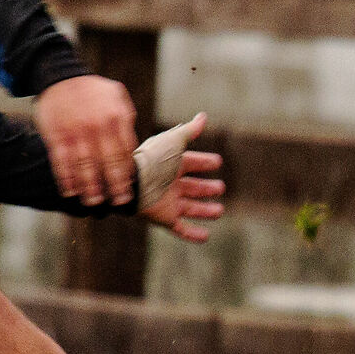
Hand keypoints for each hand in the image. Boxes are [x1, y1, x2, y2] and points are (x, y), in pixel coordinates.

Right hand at [35, 73, 136, 206]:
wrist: (60, 75)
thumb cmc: (92, 90)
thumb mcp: (117, 96)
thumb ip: (126, 119)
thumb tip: (132, 146)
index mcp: (116, 117)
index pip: (125, 152)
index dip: (127, 173)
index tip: (130, 188)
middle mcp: (97, 127)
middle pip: (108, 163)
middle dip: (114, 186)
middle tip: (118, 202)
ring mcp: (75, 132)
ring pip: (84, 166)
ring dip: (89, 187)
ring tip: (94, 202)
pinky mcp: (56, 135)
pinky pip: (61, 161)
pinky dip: (65, 178)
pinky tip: (70, 191)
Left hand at [132, 111, 225, 241]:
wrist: (133, 182)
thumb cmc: (153, 159)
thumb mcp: (174, 141)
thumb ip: (189, 131)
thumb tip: (203, 116)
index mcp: (172, 165)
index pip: (192, 163)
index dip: (204, 162)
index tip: (217, 162)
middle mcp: (171, 184)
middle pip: (193, 187)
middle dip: (207, 188)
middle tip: (221, 188)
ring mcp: (168, 202)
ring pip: (191, 208)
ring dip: (205, 210)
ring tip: (219, 211)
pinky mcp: (165, 219)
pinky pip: (181, 229)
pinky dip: (194, 234)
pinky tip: (206, 236)